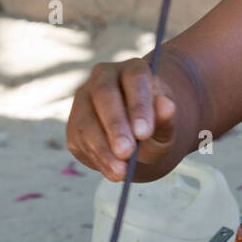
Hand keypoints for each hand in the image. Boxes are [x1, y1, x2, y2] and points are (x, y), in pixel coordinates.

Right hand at [67, 58, 177, 181]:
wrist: (139, 135)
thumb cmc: (155, 125)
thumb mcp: (167, 125)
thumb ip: (167, 118)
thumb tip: (166, 106)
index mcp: (133, 70)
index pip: (134, 79)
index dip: (138, 105)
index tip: (144, 133)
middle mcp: (104, 78)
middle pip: (103, 94)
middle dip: (114, 126)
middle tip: (126, 152)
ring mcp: (84, 99)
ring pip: (87, 120)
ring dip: (103, 148)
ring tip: (121, 171)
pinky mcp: (74, 123)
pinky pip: (79, 140)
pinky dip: (96, 158)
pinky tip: (112, 171)